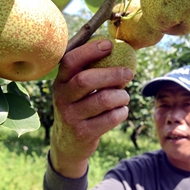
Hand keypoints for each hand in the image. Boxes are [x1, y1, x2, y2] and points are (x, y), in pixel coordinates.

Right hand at [50, 38, 133, 177]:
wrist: (68, 144)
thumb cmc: (78, 108)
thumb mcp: (74, 91)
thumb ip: (88, 72)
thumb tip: (116, 48)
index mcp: (60, 82)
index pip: (71, 61)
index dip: (90, 50)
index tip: (109, 44)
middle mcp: (62, 98)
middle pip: (86, 80)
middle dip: (112, 74)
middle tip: (129, 73)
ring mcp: (71, 116)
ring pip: (103, 100)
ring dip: (121, 96)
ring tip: (124, 96)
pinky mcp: (83, 133)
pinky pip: (110, 118)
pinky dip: (121, 112)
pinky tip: (121, 111)